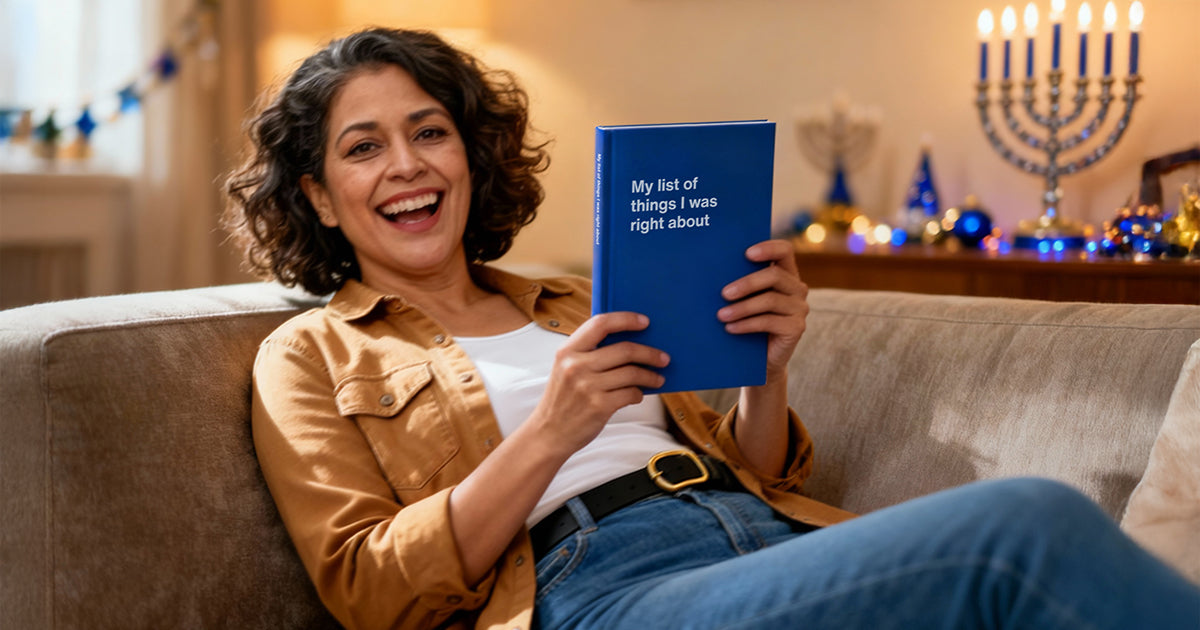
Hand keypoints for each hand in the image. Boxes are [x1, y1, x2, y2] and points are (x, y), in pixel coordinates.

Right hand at [526, 312, 668, 453]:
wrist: (548, 434)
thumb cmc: (563, 400)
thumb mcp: (566, 369)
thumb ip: (589, 354)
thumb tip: (630, 343)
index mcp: (567, 351)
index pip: (600, 323)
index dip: (626, 319)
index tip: (645, 322)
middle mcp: (576, 366)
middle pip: (625, 349)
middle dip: (649, 353)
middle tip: (663, 357)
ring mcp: (587, 386)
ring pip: (632, 372)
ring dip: (650, 376)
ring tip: (658, 378)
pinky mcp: (599, 406)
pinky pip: (631, 393)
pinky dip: (639, 394)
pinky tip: (638, 394)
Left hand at [717, 239, 808, 376]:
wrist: (759, 359)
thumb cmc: (747, 322)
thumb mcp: (745, 299)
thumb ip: (740, 284)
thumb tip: (714, 272)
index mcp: (785, 274)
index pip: (785, 251)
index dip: (768, 248)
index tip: (747, 253)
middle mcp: (797, 288)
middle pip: (775, 276)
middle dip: (747, 283)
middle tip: (723, 293)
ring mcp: (800, 308)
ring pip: (770, 300)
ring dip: (742, 308)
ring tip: (721, 315)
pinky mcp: (797, 328)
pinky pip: (769, 322)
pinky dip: (746, 324)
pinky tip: (730, 328)